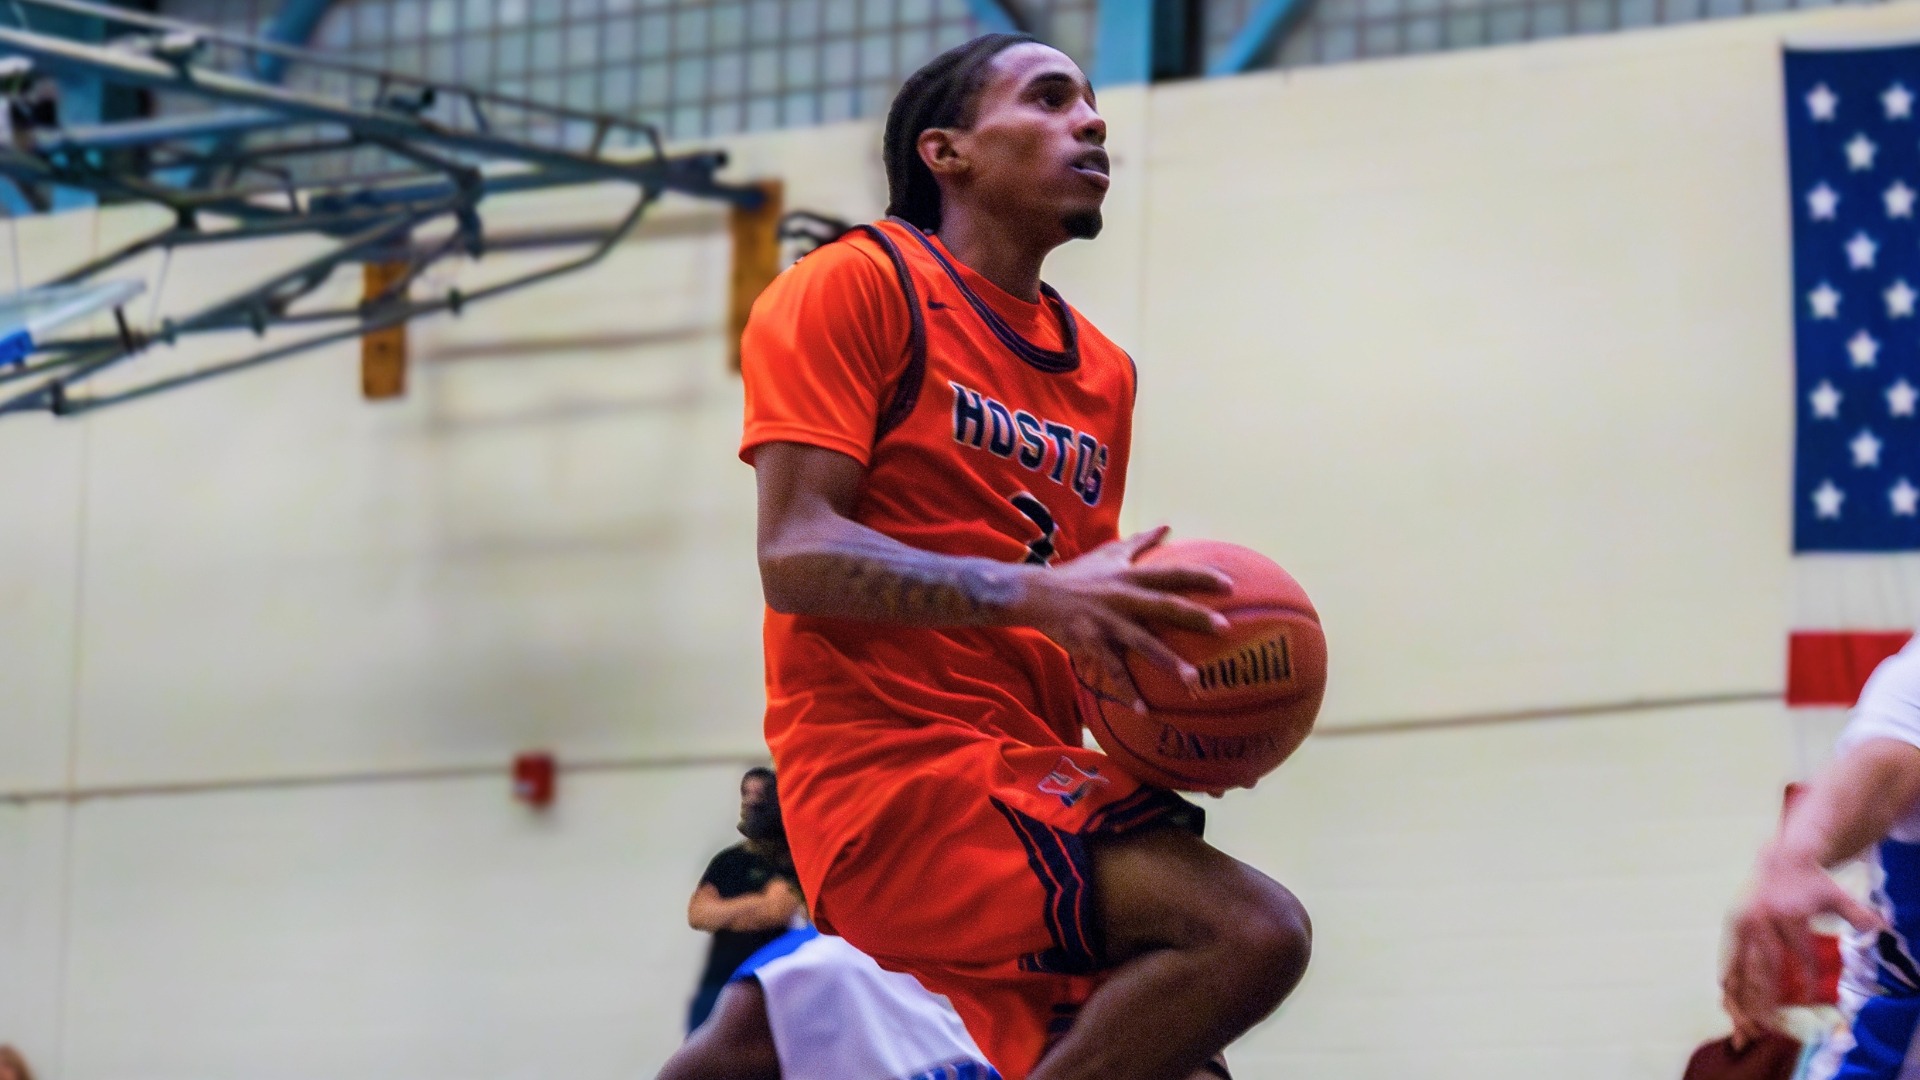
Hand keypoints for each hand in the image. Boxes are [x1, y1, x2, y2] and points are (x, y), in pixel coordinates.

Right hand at [1010, 526, 1232, 711]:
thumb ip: (1141, 542)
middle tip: (1225, 628)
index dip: (1201, 577)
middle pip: (1164, 606)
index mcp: (1130, 576)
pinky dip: (1128, 690)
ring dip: (1169, 662)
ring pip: (1143, 643)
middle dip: (1194, 617)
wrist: (1036, 594)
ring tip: (1194, 680)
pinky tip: (1145, 709)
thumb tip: (1167, 525)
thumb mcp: (1110, 553)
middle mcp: (1122, 597)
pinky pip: (1113, 670)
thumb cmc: (1078, 573)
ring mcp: (1107, 621)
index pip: (1172, 573)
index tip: (1230, 585)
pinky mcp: (1091, 642)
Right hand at [1722, 843, 1883, 1039]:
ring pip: (1739, 966)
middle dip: (1765, 998)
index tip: (1811, 998)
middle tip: (1770, 1024)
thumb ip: (1855, 912)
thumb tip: (1877, 928)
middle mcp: (1759, 920)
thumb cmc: (1810, 881)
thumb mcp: (1835, 894)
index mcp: (1784, 914)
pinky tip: (1726, 998)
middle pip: (1761, 966)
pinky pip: (1727, 958)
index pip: (1798, 954)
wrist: (1780, 859)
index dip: (1807, 978)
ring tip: (1746, 1020)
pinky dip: (1728, 979)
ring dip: (1742, 995)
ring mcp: (1741, 924)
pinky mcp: (1731, 926)